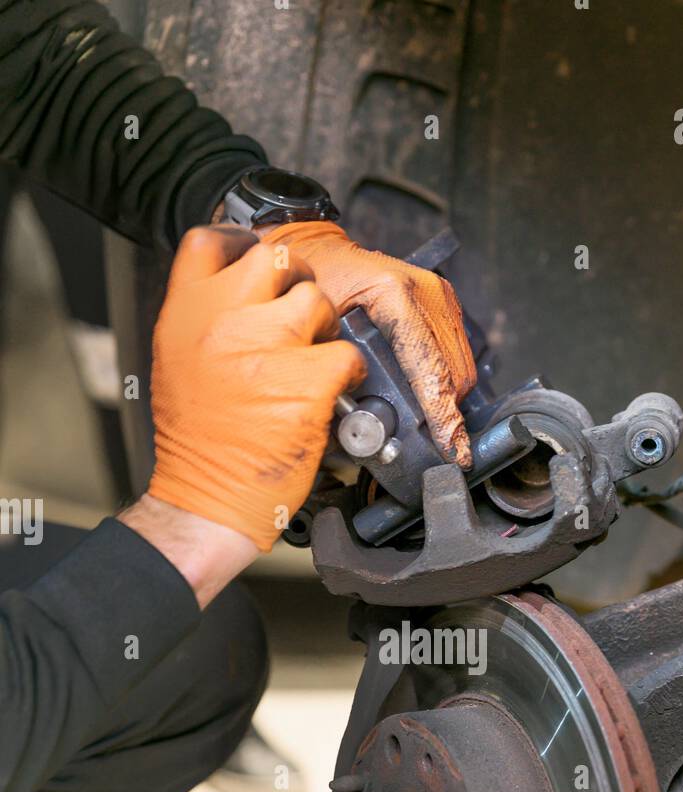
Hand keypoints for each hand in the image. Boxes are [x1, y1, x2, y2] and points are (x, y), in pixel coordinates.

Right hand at [147, 224, 365, 551]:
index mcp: (184, 313)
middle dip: (295, 284)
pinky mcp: (306, 383)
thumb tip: (241, 292)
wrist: (207, 500)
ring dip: (324, 328)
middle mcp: (223, 321)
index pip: (211, 241)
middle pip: (275, 260)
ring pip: (317, 301)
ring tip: (311, 361)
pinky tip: (331, 392)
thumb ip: (205, 318)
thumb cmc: (197, 442)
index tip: (256, 262)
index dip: (241, 245)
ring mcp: (267, 349)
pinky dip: (347, 372)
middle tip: (298, 319)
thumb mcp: (177, 363)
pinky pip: (345, 354)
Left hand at [258, 222, 476, 468]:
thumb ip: (338, 375)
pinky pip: (457, 356)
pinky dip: (445, 381)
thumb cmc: (313, 288)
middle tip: (428, 443)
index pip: (429, 368)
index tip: (453, 449)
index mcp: (394, 294)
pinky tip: (426, 396)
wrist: (321, 253)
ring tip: (425, 423)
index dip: (442, 415)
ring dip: (446, 400)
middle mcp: (425, 291)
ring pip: (461, 369)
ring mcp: (439, 295)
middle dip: (443, 413)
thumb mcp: (317, 332)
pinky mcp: (445, 303)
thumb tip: (359, 429)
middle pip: (452, 374)